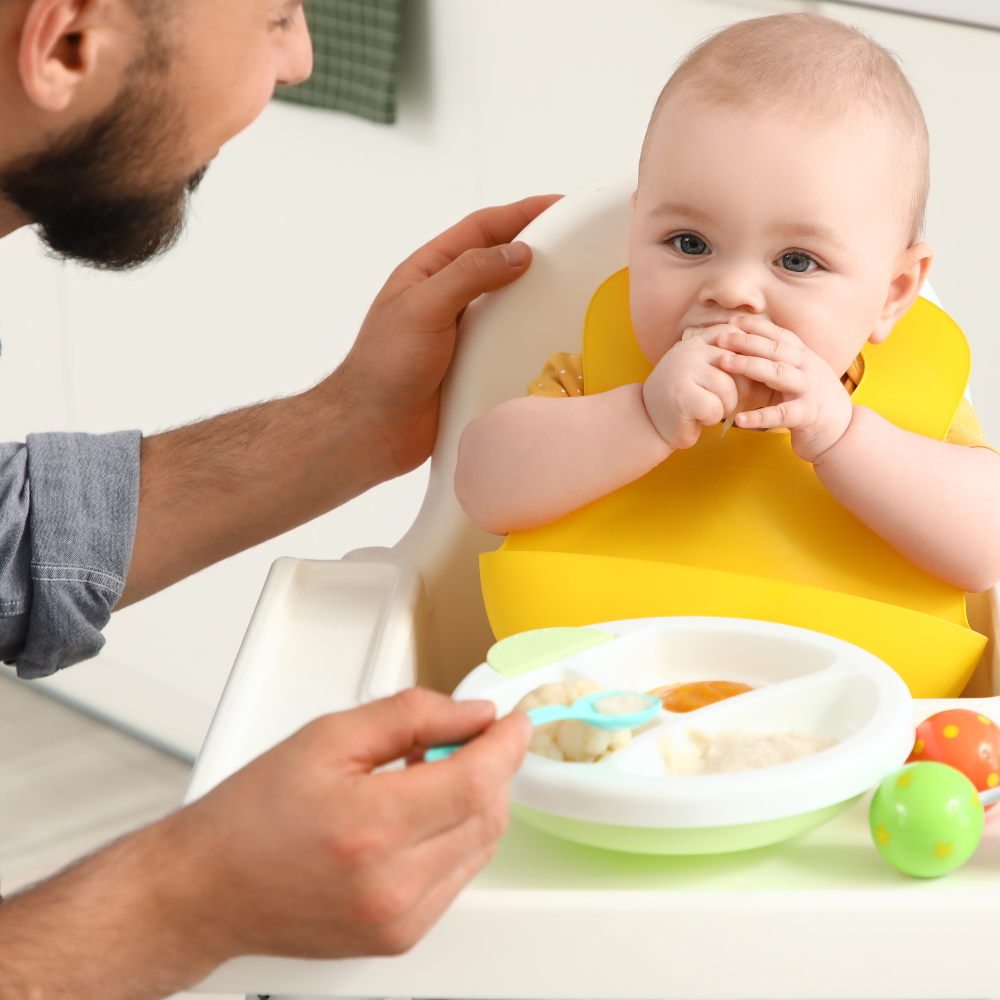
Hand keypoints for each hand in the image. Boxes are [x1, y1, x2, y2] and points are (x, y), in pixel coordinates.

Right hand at [0, 689, 531, 997]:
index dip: (507, 744)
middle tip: (466, 736)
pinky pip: (458, 876)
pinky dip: (456, 836)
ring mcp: (398, 921)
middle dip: (493, 768)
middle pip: (488, 815)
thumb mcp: (329, 737)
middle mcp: (390, 886)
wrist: (210, 887)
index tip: (514, 720)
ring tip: (429, 774)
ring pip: (480, 847)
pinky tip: (420, 814)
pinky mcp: (400, 938)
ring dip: (476, 801)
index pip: (477, 782)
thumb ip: (411, 716)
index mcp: (370, 828)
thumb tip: (474, 714)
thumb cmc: (254, 812)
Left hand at [329, 195, 561, 477]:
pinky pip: (508, 346)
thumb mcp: (424, 306)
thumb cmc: (385, 366)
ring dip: (537, 298)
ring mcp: (461, 334)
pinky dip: (531, 340)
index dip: (520, 213)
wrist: (374, 430)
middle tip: (577, 247)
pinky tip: (553, 342)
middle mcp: (447, 298)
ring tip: (575, 292)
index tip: (558, 206)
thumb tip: (517, 253)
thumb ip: (468, 274)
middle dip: (536, 250)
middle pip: (499, 263)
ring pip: (507, 306)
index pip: (481, 229)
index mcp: (430, 272)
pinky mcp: (472, 368)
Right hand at [642, 323, 768, 448]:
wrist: (649, 421)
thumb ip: (727, 355)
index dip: (749, 359)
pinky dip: (711, 418)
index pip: (738, 338)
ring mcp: (684, 371)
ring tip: (707, 408)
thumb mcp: (704, 368)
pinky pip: (716, 408)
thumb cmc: (685, 397)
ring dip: (725, 406)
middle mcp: (690, 350)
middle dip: (740, 388)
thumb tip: (772, 352)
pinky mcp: (682, 396)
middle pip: (739, 365)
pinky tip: (696, 417)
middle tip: (723, 399)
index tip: (748, 376)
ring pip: (729, 389)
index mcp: (698, 340)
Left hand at [716, 316, 853, 461]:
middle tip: (720, 338)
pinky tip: (739, 419)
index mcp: (804, 357)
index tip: (732, 320)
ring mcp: (809, 390)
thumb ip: (778, 363)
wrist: (843, 432)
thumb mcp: (799, 376)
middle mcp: (809, 368)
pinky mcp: (807, 415)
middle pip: (775, 349)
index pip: (779, 335)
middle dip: (746, 341)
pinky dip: (759, 417)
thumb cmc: (812, 401)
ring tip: (723, 363)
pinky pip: (780, 414)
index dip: (756, 326)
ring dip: (748, 365)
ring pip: (777, 373)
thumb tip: (743, 351)